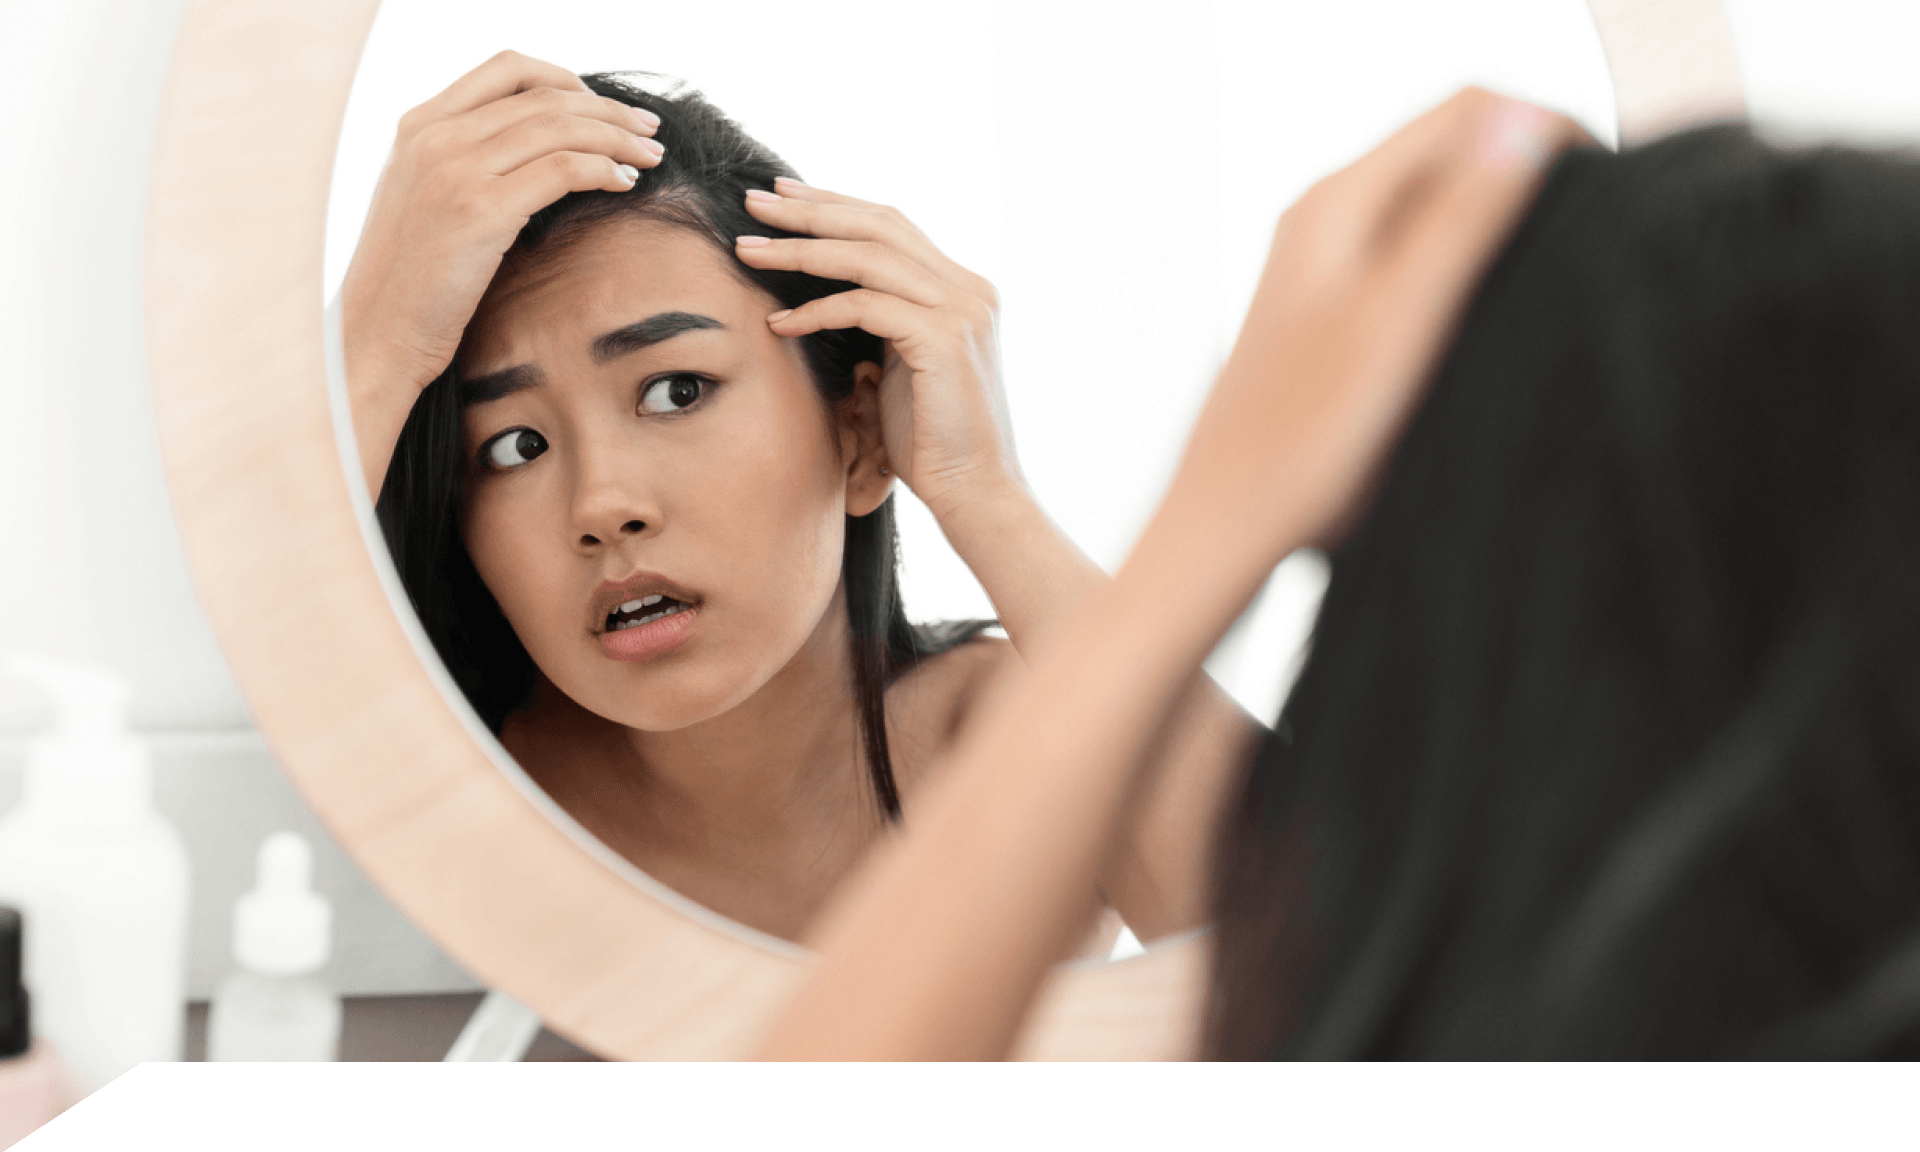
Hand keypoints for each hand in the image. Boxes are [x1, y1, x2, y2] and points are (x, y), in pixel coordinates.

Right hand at [340, 51, 664, 397]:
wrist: (376, 335)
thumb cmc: (410, 284)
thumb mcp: (425, 203)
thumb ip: (465, 164)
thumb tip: (535, 153)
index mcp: (418, 126)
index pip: (506, 69)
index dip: (565, 79)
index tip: (602, 106)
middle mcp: (434, 136)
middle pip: (544, 97)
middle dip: (608, 110)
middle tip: (647, 129)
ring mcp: (455, 169)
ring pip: (560, 127)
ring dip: (617, 138)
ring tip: (650, 157)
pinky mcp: (480, 210)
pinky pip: (563, 170)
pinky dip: (604, 171)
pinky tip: (625, 185)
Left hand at [732, 180, 1019, 524]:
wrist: (977, 492)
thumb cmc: (932, 441)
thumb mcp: (903, 365)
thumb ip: (882, 322)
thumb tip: (828, 294)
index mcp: (963, 289)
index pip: (892, 226)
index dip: (834, 205)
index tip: (781, 197)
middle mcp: (968, 289)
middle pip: (878, 225)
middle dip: (811, 210)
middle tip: (754, 201)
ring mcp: (961, 310)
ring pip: (867, 257)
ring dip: (800, 250)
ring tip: (747, 251)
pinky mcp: (944, 339)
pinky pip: (865, 307)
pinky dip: (816, 310)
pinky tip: (779, 323)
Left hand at [1160, 88, 1583, 571]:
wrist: (1230, 528)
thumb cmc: (1300, 442)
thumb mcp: (1398, 322)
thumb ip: (1461, 221)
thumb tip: (1526, 125)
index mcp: (1340, 202)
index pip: (1468, 110)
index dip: (1547, 130)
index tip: (1603, 194)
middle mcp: (1330, 219)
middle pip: (1457, 151)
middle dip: (1530, 175)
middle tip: (1590, 241)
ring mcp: (1332, 266)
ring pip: (1443, 206)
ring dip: (1504, 226)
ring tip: (1551, 283)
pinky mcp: (1341, 314)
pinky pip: (1422, 261)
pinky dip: (1471, 272)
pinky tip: (1497, 323)